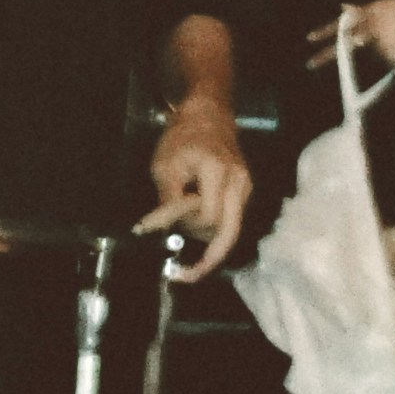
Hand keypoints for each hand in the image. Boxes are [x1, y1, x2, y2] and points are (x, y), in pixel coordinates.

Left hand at [144, 94, 255, 280]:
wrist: (209, 116)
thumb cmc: (183, 137)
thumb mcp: (166, 166)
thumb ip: (168, 201)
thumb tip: (157, 233)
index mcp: (219, 174)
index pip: (205, 215)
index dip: (178, 224)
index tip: (148, 228)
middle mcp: (239, 185)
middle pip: (229, 234)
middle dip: (207, 259)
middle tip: (183, 276)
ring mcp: (246, 190)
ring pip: (229, 231)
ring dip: (205, 241)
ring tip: (179, 239)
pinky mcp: (244, 194)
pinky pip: (230, 222)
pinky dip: (212, 233)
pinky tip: (194, 235)